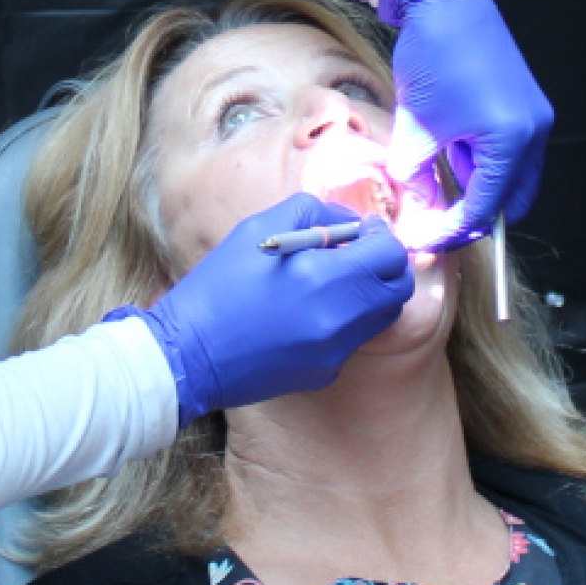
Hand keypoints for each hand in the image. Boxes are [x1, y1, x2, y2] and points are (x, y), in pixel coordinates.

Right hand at [127, 193, 413, 422]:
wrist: (187, 355)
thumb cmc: (217, 285)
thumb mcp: (257, 227)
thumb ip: (313, 213)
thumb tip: (350, 222)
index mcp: (322, 276)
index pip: (391, 254)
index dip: (382, 237)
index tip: (364, 232)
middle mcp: (339, 318)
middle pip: (397, 288)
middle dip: (385, 265)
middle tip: (359, 254)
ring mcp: (335, 350)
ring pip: (381, 314)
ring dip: (368, 292)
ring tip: (332, 281)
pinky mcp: (326, 372)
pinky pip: (352, 338)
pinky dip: (342, 320)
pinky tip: (306, 314)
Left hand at [379, 0, 552, 246]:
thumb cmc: (433, 54)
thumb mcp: (416, 124)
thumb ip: (415, 175)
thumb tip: (418, 209)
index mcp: (511, 139)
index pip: (484, 208)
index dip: (449, 230)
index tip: (420, 239)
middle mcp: (534, 132)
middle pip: (509, 201)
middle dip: (470, 216)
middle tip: (432, 223)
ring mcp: (535, 118)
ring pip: (508, 177)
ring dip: (474, 187)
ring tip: (432, 185)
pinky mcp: (526, 105)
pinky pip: (507, 152)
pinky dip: (479, 163)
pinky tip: (447, 157)